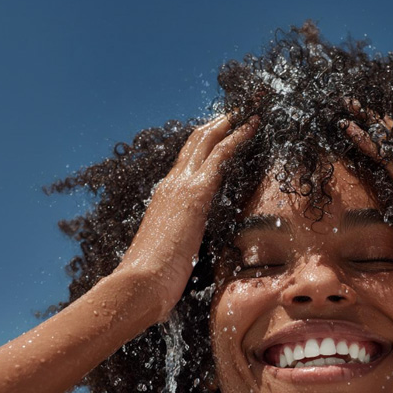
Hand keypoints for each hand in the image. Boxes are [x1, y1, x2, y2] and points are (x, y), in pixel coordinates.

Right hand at [116, 115, 256, 323]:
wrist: (140, 283)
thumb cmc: (154, 279)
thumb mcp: (173, 254)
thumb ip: (183, 245)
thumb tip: (190, 254)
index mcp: (165, 198)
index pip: (187, 163)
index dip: (205, 144)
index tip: (223, 132)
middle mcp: (171, 185)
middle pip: (195, 144)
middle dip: (218, 123)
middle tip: (238, 108)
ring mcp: (181, 186)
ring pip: (207, 142)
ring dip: (230, 123)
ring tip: (249, 109)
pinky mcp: (195, 193)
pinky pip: (220, 156)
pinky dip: (237, 137)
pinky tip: (252, 125)